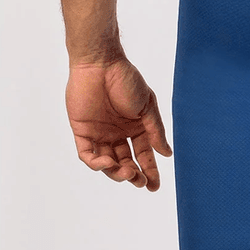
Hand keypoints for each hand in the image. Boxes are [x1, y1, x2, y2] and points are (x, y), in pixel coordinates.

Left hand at [64, 56, 172, 189]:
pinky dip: (96, 163)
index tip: (154, 186)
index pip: (143, 156)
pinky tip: (107, 163)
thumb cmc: (126, 79)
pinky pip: (88, 154)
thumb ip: (155, 131)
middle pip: (125, 163)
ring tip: (126, 173)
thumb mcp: (147, 107)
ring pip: (107, 163)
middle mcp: (117, 134)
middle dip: (133, 175)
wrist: (100, 63)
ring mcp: (99, 134)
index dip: (150, 171)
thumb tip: (166, 154)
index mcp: (135, 129)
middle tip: (139, 181)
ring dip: (116, 172)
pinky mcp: (82, 131)